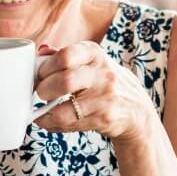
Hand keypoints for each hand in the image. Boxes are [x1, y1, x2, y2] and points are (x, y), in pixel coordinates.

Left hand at [33, 41, 154, 143]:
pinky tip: (51, 120)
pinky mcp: (104, 118)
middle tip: (40, 93)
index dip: (45, 67)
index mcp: (94, 54)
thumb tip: (41, 51)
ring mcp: (105, 97)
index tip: (40, 74)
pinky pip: (69, 124)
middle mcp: (102, 73)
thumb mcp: (91, 63)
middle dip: (44, 89)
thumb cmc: (105, 83)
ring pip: (64, 109)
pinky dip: (53, 123)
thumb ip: (65, 57)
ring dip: (46, 112)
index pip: (65, 56)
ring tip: (42, 110)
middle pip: (64, 81)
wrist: (136, 110)